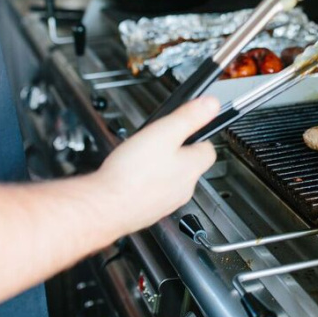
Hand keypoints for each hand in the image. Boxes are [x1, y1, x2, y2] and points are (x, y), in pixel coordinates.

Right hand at [94, 97, 218, 236]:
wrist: (106, 206)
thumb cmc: (133, 173)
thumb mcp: (164, 133)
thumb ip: (189, 117)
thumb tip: (211, 104)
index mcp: (192, 167)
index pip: (208, 149)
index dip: (197, 136)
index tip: (186, 129)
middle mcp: (184, 189)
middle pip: (189, 165)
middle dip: (176, 152)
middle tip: (158, 142)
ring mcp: (167, 203)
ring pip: (170, 180)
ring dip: (160, 169)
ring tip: (141, 159)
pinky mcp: (148, 212)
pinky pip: (152, 194)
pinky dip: (145, 185)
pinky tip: (130, 177)